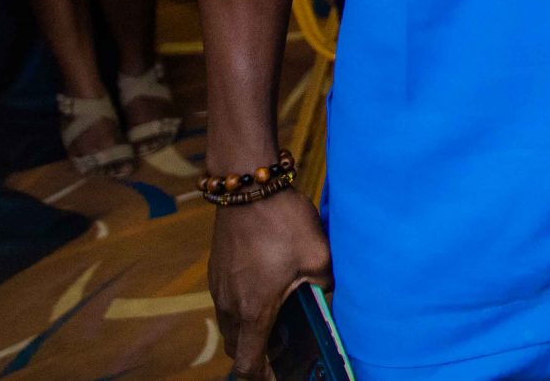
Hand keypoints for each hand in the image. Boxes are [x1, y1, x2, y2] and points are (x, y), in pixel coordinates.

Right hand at [209, 191, 331, 377]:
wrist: (248, 187)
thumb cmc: (283, 222)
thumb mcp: (318, 255)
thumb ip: (327, 283)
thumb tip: (332, 296)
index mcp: (254, 310)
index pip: (247, 364)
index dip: (263, 377)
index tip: (280, 377)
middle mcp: (230, 305)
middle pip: (237, 348)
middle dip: (258, 356)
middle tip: (286, 350)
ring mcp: (219, 288)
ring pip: (231, 326)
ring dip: (250, 332)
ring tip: (280, 322)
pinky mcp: (217, 272)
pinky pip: (227, 303)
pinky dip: (244, 310)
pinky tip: (268, 291)